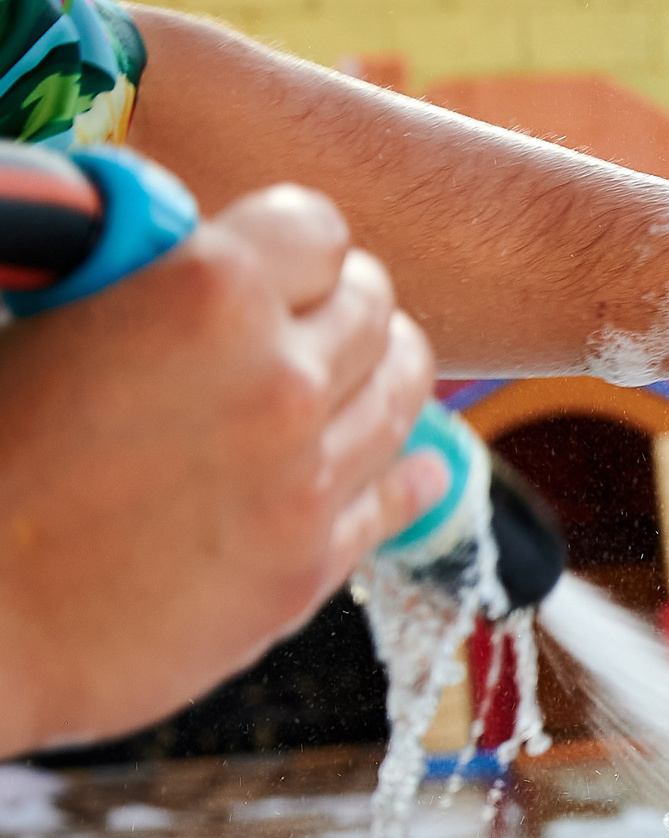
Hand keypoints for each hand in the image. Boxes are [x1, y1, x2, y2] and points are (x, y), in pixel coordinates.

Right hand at [0, 184, 440, 757]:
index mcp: (211, 294)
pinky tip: (397, 464)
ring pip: (402, 398)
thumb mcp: (53, 320)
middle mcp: (283, 381)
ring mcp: (309, 480)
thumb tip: (190, 245)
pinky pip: (399, 496)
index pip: (317, 228)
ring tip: (359, 377)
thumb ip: (143, 279)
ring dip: (381, 377)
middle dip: (345, 302)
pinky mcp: (312, 565)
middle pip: (373, 310)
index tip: (283, 258)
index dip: (295, 241)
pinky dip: (400, 470)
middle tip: (322, 316)